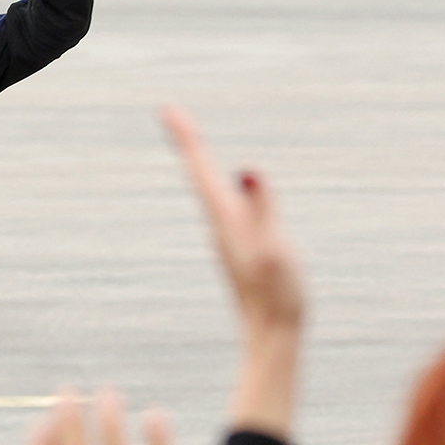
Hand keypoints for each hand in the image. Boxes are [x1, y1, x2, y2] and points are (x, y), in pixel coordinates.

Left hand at [162, 105, 302, 436]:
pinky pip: (223, 204)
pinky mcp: (240, 245)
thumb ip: (262, 207)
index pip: (201, 169)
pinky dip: (215, 185)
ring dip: (198, 161)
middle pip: (199, 174)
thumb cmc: (277, 294)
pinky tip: (218, 186)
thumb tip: (248, 171)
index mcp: (225, 218)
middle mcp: (221, 224)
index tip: (166, 108)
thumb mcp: (275, 247)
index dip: (187, 136)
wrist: (272, 336)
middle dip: (188, 140)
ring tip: (188, 137)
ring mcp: (229, 236)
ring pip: (208, 190)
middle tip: (170, 112)